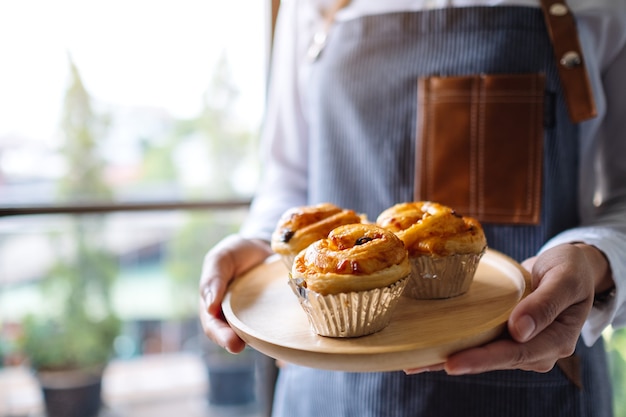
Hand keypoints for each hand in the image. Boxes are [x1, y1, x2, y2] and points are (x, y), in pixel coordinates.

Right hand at [199, 234, 272, 353]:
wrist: (261, 247)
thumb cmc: (236, 253)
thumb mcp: (220, 259)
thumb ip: (213, 278)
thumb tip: (209, 306)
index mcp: (214, 307)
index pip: (213, 327)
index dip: (220, 336)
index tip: (230, 341)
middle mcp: (233, 317)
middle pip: (232, 336)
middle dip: (234, 342)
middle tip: (239, 345)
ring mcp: (253, 318)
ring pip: (254, 335)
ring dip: (258, 340)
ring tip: (265, 342)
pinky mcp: (272, 316)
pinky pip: (274, 327)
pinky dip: (278, 333)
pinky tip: (287, 336)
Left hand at [406, 243, 612, 374]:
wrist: (570, 267)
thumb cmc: (570, 269)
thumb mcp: (564, 279)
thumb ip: (545, 303)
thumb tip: (519, 331)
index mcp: (555, 341)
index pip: (514, 354)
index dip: (482, 359)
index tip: (452, 363)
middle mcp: (536, 350)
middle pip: (492, 359)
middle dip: (456, 362)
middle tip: (419, 363)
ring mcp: (520, 345)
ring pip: (482, 353)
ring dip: (448, 357)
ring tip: (413, 360)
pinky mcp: (506, 335)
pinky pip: (479, 342)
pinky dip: (454, 346)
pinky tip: (427, 352)